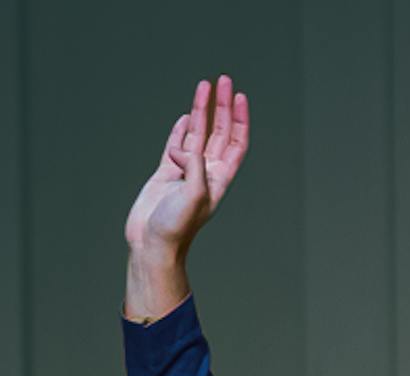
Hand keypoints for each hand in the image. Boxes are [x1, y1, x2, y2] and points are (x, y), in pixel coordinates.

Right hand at [124, 74, 249, 264]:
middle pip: (219, 133)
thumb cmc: (175, 227)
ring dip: (201, 110)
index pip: (236, 144)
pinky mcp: (166, 173)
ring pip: (197, 134)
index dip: (240, 120)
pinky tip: (184, 118)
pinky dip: (180, 130)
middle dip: (222, 107)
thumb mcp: (193, 196)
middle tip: (223, 80)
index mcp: (219, 180)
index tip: (239, 96)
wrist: (152, 243)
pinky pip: (176, 145)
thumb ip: (195, 169)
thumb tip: (185, 152)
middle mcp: (205, 174)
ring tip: (203, 85)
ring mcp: (185, 172)